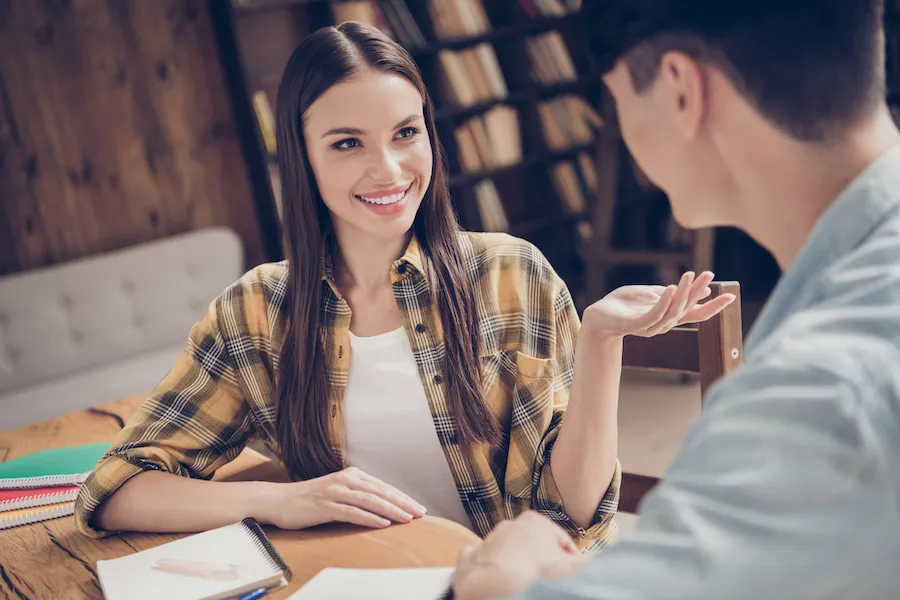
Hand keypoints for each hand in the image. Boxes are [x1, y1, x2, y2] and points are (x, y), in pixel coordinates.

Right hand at [260, 466, 426, 529]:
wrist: (278, 500)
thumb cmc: (309, 499)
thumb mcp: (337, 492)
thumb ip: (357, 495)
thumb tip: (382, 506)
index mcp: (351, 475)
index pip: (383, 486)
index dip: (402, 497)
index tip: (418, 507)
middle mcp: (345, 480)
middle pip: (380, 492)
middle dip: (403, 503)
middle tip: (420, 513)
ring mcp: (335, 492)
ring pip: (370, 500)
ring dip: (391, 510)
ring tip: (407, 519)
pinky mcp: (326, 506)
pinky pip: (352, 512)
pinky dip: (369, 517)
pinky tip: (383, 523)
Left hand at [452, 512, 588, 599]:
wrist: (495, 580)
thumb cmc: (534, 569)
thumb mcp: (566, 565)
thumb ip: (582, 562)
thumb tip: (594, 560)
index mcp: (536, 521)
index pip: (560, 539)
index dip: (569, 556)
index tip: (574, 570)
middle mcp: (511, 524)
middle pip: (534, 542)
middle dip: (542, 557)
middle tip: (550, 577)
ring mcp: (491, 538)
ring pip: (509, 549)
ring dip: (518, 562)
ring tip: (525, 581)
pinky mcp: (475, 553)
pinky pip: (483, 556)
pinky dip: (488, 564)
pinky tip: (494, 575)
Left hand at [582, 271, 735, 339]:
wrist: (599, 315)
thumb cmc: (625, 304)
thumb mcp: (654, 293)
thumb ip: (675, 292)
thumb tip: (702, 287)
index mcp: (669, 317)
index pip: (697, 313)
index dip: (714, 306)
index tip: (731, 295)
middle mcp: (664, 324)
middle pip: (687, 309)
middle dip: (698, 292)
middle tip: (708, 274)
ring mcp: (650, 327)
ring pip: (672, 311)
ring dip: (682, 293)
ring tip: (688, 275)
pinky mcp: (636, 325)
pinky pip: (654, 314)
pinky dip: (664, 302)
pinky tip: (670, 288)